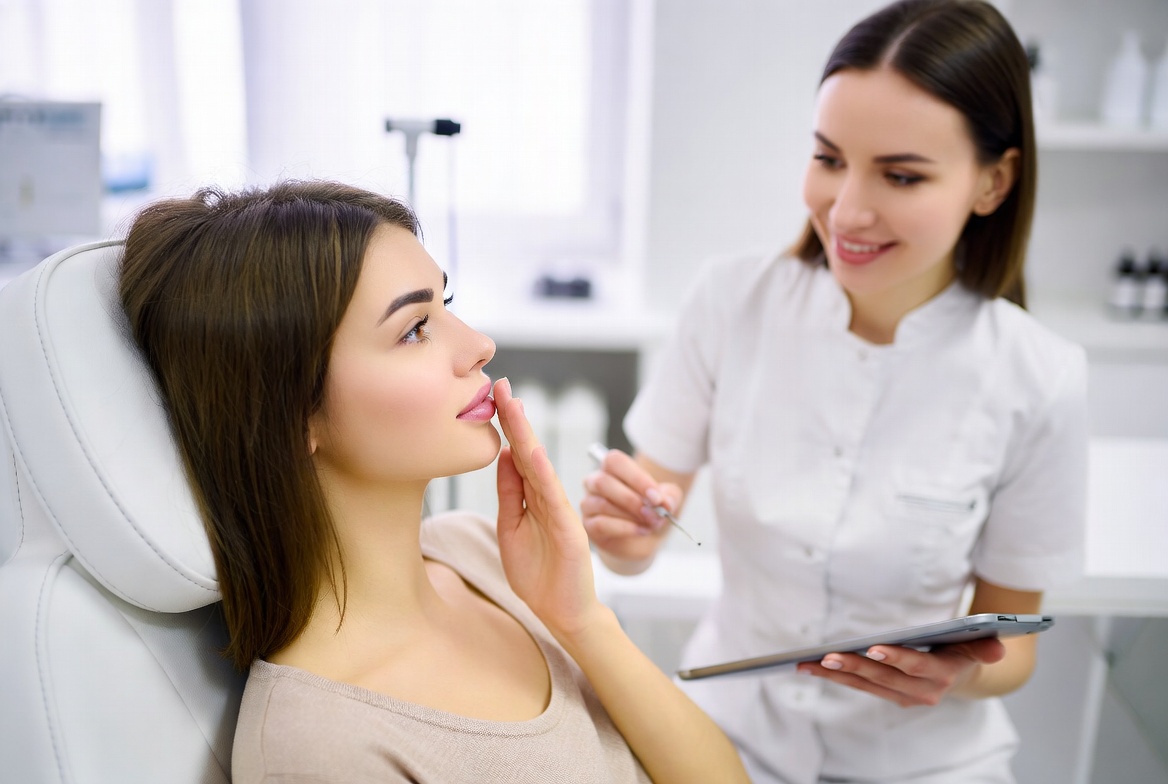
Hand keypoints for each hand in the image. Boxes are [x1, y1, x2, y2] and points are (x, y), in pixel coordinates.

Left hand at [493, 378, 602, 639]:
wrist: (563, 612)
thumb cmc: (539, 573)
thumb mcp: (512, 527)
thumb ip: (510, 493)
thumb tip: (503, 455)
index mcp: (533, 497)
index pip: (517, 455)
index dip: (506, 426)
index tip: (493, 396)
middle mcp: (548, 498)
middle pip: (528, 451)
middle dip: (515, 418)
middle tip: (501, 386)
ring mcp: (560, 512)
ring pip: (540, 467)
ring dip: (526, 436)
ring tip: (514, 407)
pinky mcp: (569, 531)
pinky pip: (554, 498)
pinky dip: (543, 474)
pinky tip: (533, 453)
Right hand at [580, 447, 680, 567]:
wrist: (642, 534)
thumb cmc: (649, 509)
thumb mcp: (666, 499)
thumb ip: (668, 497)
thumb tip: (664, 504)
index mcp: (612, 468)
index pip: (615, 462)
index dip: (636, 478)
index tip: (656, 496)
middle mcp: (595, 482)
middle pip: (604, 482)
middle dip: (633, 499)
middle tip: (654, 513)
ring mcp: (589, 504)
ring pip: (603, 504)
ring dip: (631, 516)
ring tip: (650, 524)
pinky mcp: (588, 525)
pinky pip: (600, 524)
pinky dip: (624, 528)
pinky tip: (640, 530)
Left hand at [796, 637, 1006, 706]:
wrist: (967, 675)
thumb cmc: (968, 649)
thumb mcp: (981, 645)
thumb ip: (987, 647)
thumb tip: (999, 649)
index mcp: (944, 675)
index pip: (917, 667)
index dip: (896, 659)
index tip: (874, 648)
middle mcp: (922, 691)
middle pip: (884, 678)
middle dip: (855, 667)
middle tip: (829, 656)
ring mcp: (904, 696)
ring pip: (866, 684)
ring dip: (837, 675)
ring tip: (809, 663)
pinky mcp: (890, 695)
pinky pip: (859, 685)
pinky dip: (836, 676)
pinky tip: (811, 667)